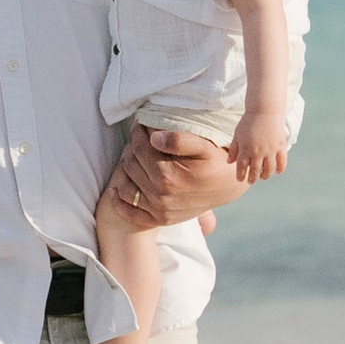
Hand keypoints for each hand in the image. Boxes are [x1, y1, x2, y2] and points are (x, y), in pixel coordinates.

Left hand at [110, 128, 243, 225]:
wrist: (228, 186)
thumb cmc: (215, 161)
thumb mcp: (203, 145)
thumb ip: (179, 139)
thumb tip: (154, 137)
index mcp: (168, 176)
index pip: (140, 149)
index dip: (138, 133)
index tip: (140, 124)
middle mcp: (160, 195)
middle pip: (131, 165)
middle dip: (131, 148)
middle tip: (137, 138)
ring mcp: (159, 210)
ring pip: (126, 185)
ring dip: (124, 168)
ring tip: (133, 155)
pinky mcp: (160, 219)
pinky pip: (131, 213)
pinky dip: (119, 202)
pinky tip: (116, 188)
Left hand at [228, 110, 291, 183]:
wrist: (264, 110)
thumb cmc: (248, 122)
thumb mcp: (237, 135)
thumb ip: (233, 149)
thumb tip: (229, 162)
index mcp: (246, 149)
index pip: (242, 167)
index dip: (240, 175)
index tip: (240, 180)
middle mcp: (258, 152)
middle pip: (255, 171)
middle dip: (252, 178)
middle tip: (250, 181)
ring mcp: (271, 150)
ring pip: (269, 169)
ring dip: (266, 176)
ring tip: (263, 177)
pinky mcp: (280, 146)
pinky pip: (282, 162)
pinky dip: (280, 169)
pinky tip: (277, 172)